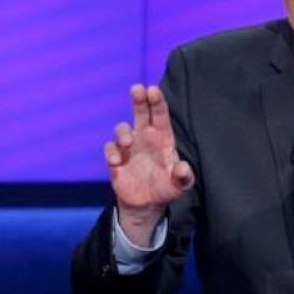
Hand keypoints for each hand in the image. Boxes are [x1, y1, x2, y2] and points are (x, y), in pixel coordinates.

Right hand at [105, 84, 194, 243]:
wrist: (146, 204)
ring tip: (128, 142)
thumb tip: (183, 168)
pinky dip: (111, 152)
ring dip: (123, 132)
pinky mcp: (115, 160)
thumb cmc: (166, 188)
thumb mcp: (179, 185)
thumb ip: (183, 177)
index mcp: (162, 138)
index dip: (156, 101)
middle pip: (140, 113)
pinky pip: (110, 149)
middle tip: (136, 89)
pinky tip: (116, 161)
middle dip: (138, 100)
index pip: (160, 115)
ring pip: (122, 129)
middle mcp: (144, 138)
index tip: (152, 89)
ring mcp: (128, 148)